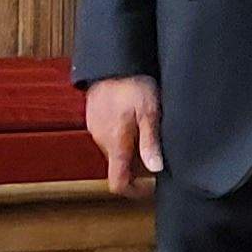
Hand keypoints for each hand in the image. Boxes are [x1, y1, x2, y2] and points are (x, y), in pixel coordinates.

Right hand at [83, 77, 161, 196]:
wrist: (110, 59)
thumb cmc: (131, 83)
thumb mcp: (149, 111)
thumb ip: (150, 142)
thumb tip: (155, 168)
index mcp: (116, 144)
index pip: (118, 183)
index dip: (134, 191)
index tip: (151, 186)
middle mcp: (102, 141)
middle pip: (119, 167)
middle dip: (138, 166)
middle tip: (157, 151)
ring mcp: (96, 129)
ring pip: (114, 150)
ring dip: (131, 147)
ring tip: (149, 128)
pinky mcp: (94, 117)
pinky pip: (109, 134)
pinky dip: (122, 133)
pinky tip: (134, 116)